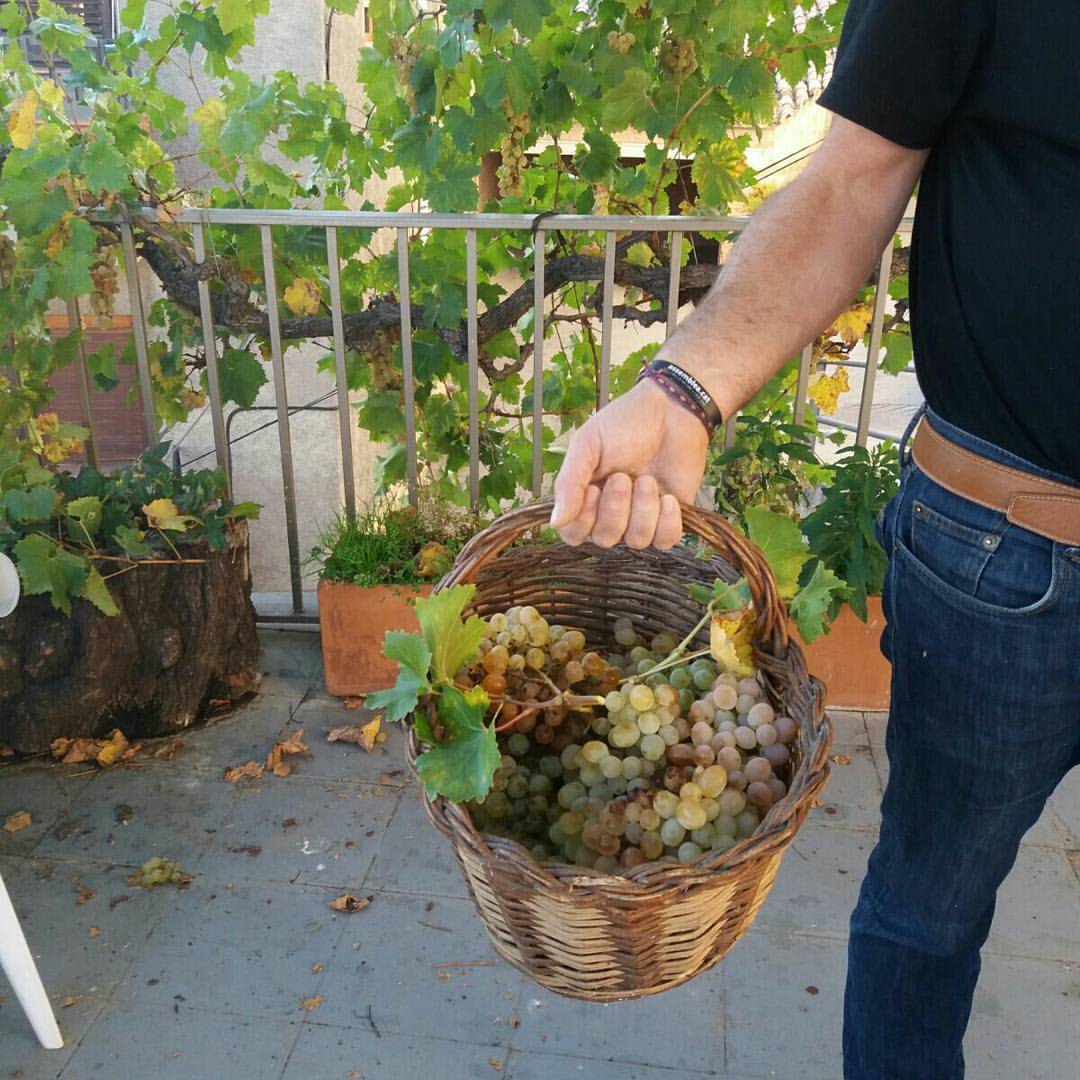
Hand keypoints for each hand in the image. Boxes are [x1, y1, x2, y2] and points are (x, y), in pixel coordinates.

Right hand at [550, 380, 709, 548]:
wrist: (670, 410)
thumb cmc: (625, 424)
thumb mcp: (586, 446)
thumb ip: (569, 484)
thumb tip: (554, 521)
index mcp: (586, 497)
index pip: (573, 533)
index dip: (583, 519)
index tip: (593, 489)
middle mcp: (611, 513)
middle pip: (605, 538)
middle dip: (615, 508)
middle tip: (623, 477)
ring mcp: (641, 518)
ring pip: (636, 540)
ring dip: (643, 508)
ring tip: (647, 479)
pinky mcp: (670, 519)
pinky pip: (665, 541)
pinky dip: (667, 521)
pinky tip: (668, 498)